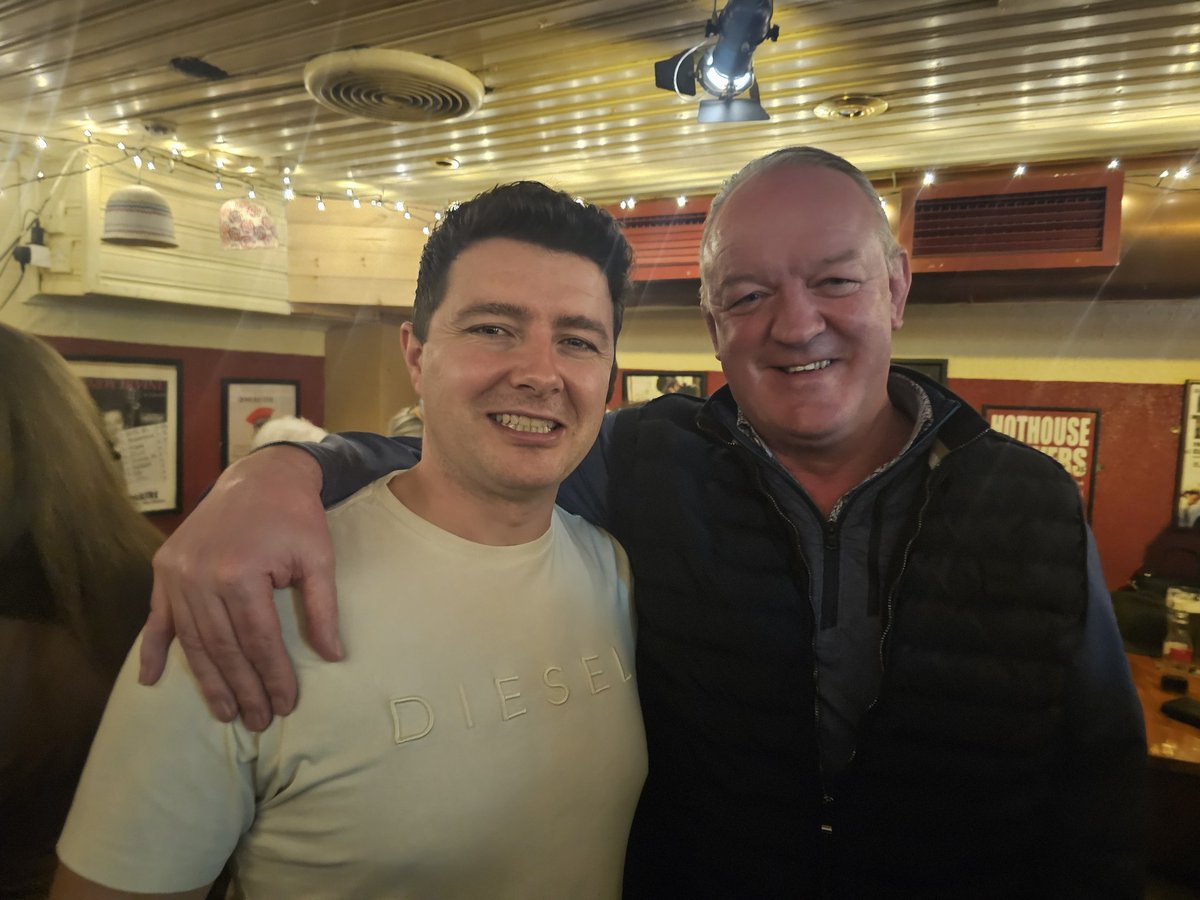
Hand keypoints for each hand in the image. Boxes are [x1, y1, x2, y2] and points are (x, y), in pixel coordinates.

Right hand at [138, 446, 341, 729]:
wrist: (260, 476)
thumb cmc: (295, 517)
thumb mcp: (318, 558)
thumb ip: (323, 609)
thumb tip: (333, 657)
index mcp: (240, 574)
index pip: (258, 641)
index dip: (273, 676)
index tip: (286, 705)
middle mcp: (201, 577)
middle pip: (224, 648)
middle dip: (243, 689)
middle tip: (257, 721)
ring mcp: (178, 574)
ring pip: (193, 640)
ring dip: (208, 680)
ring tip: (224, 712)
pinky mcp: (164, 568)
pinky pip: (157, 618)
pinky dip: (152, 650)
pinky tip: (149, 681)